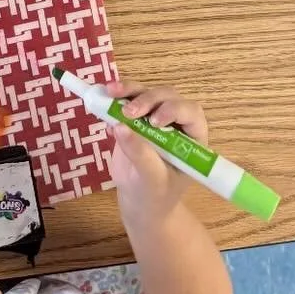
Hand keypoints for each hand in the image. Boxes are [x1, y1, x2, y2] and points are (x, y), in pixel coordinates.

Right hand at [109, 82, 209, 224]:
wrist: (140, 203)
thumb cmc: (156, 195)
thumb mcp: (152, 179)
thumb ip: (140, 154)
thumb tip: (120, 127)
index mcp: (192, 137)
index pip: (190, 113)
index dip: (173, 110)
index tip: (153, 122)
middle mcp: (176, 122)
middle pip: (166, 97)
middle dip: (147, 99)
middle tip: (127, 113)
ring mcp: (154, 117)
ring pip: (145, 93)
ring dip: (128, 90)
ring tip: (110, 92)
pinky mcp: (134, 119)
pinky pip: (126, 100)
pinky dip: (114, 99)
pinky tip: (102, 105)